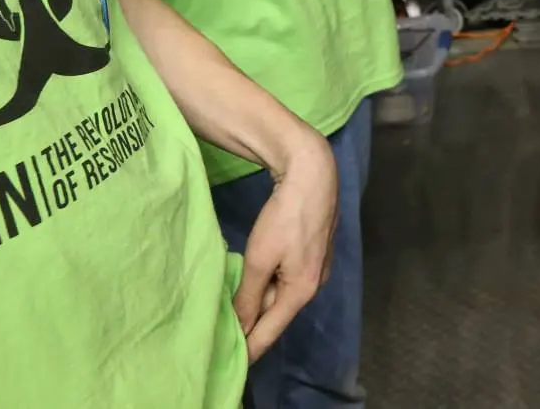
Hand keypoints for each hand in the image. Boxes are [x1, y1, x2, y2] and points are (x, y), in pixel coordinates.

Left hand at [233, 126, 337, 360]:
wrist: (313, 175)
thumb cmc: (285, 217)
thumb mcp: (260, 258)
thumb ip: (249, 296)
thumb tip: (240, 326)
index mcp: (301, 291)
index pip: (270, 332)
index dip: (250, 349)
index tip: (231, 363)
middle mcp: (313, 285)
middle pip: (276, 314)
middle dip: (252, 326)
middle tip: (223, 337)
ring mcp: (316, 269)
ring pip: (280, 295)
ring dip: (258, 304)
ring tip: (232, 313)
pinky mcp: (313, 253)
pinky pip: (286, 279)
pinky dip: (268, 285)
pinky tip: (252, 283)